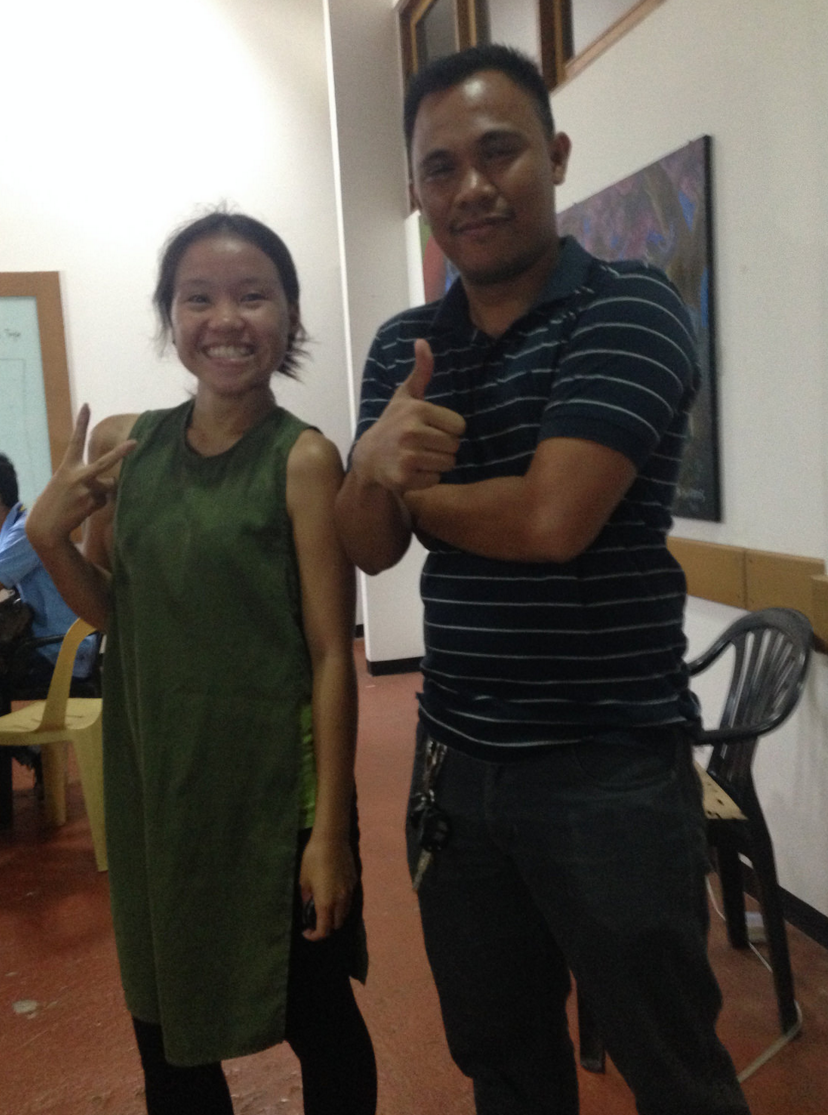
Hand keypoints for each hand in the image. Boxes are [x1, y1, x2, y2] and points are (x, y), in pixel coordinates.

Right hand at [25, 405, 135, 550]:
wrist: (46, 524)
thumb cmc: (58, 500)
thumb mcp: (66, 482)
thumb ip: (86, 477)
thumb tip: (112, 484)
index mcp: (67, 466)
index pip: (75, 440)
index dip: (81, 422)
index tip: (87, 406)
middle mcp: (77, 475)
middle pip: (105, 462)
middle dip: (122, 452)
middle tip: (136, 442)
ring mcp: (86, 489)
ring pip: (107, 487)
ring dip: (100, 493)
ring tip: (81, 500)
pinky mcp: (91, 502)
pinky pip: (103, 500)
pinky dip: (96, 504)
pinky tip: (82, 509)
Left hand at [299, 831, 356, 940]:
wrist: (332, 839)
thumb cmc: (313, 858)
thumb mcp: (304, 880)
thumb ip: (306, 898)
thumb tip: (308, 907)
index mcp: (326, 903)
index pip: (324, 931)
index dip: (314, 936)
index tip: (306, 931)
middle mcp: (341, 901)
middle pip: (337, 925)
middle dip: (326, 928)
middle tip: (314, 921)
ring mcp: (349, 892)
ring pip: (345, 914)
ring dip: (335, 917)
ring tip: (323, 909)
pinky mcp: (354, 882)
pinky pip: (348, 901)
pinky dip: (341, 906)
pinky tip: (332, 895)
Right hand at [351, 339, 465, 492]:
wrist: (368, 456)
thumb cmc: (392, 424)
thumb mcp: (406, 396)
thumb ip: (421, 372)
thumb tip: (423, 342)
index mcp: (417, 410)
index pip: (459, 426)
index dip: (448, 429)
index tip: (430, 428)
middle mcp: (411, 432)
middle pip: (455, 446)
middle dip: (444, 447)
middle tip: (425, 445)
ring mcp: (407, 456)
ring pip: (448, 464)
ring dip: (438, 463)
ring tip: (420, 457)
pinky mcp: (404, 478)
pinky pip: (435, 480)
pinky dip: (427, 478)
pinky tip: (413, 470)